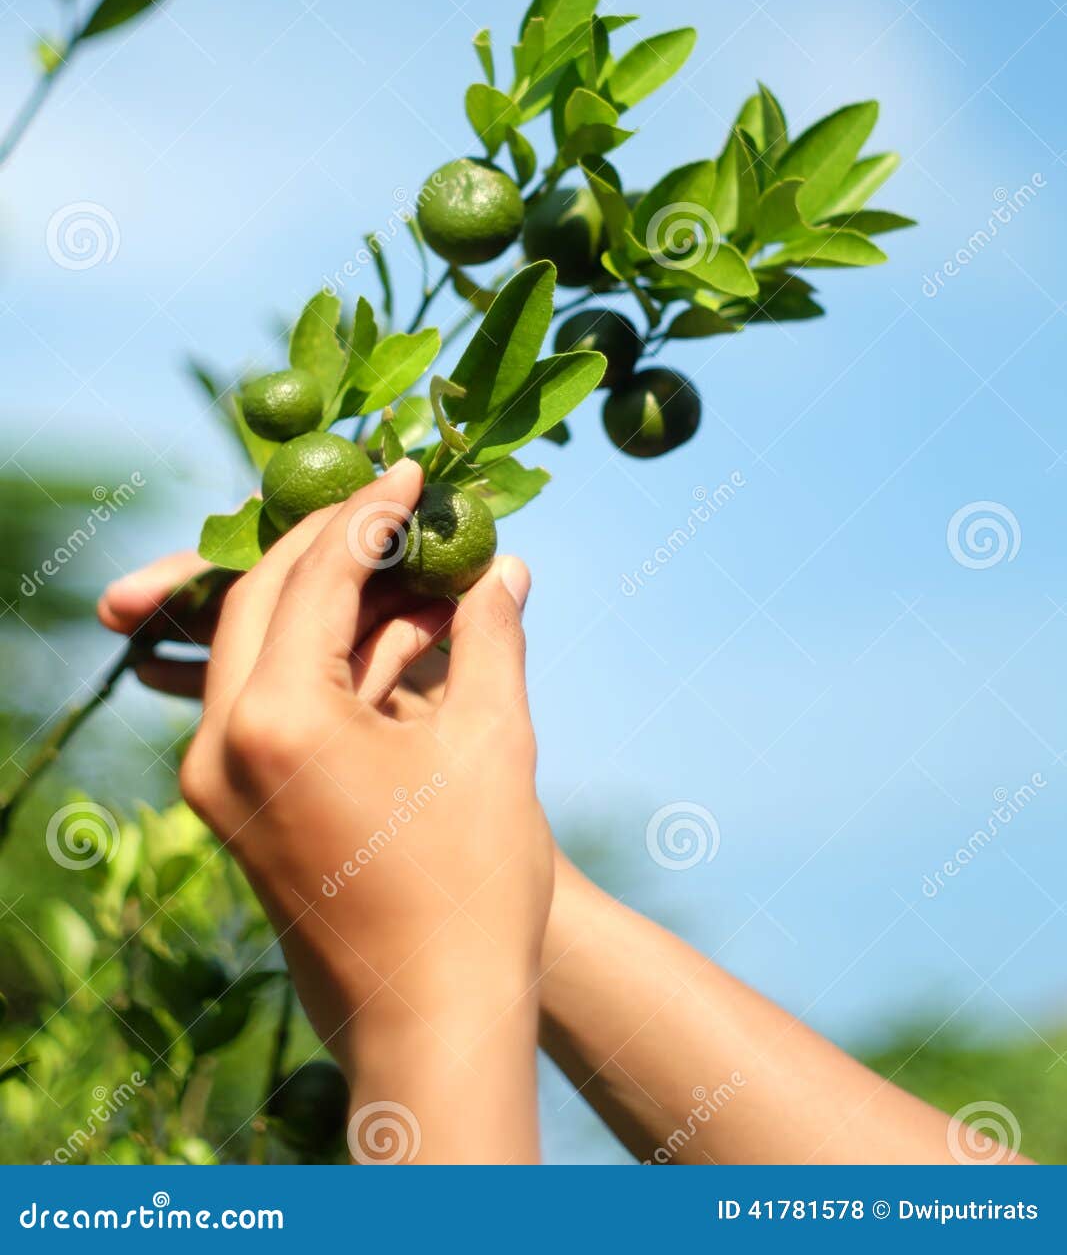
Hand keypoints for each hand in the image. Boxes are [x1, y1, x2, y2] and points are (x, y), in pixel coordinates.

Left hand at [104, 463, 549, 1160]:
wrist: (434, 1023)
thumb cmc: (473, 886)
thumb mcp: (492, 742)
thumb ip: (490, 634)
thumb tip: (505, 563)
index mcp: (273, 720)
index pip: (311, 576)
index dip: (369, 514)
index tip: (411, 470)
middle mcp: (220, 748)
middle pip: (258, 599)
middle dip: (328, 543)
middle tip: (390, 500)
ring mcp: (218, 786)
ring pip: (255, 650)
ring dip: (325, 602)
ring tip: (403, 567)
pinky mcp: (236, 812)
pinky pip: (264, 704)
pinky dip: (319, 662)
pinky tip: (386, 638)